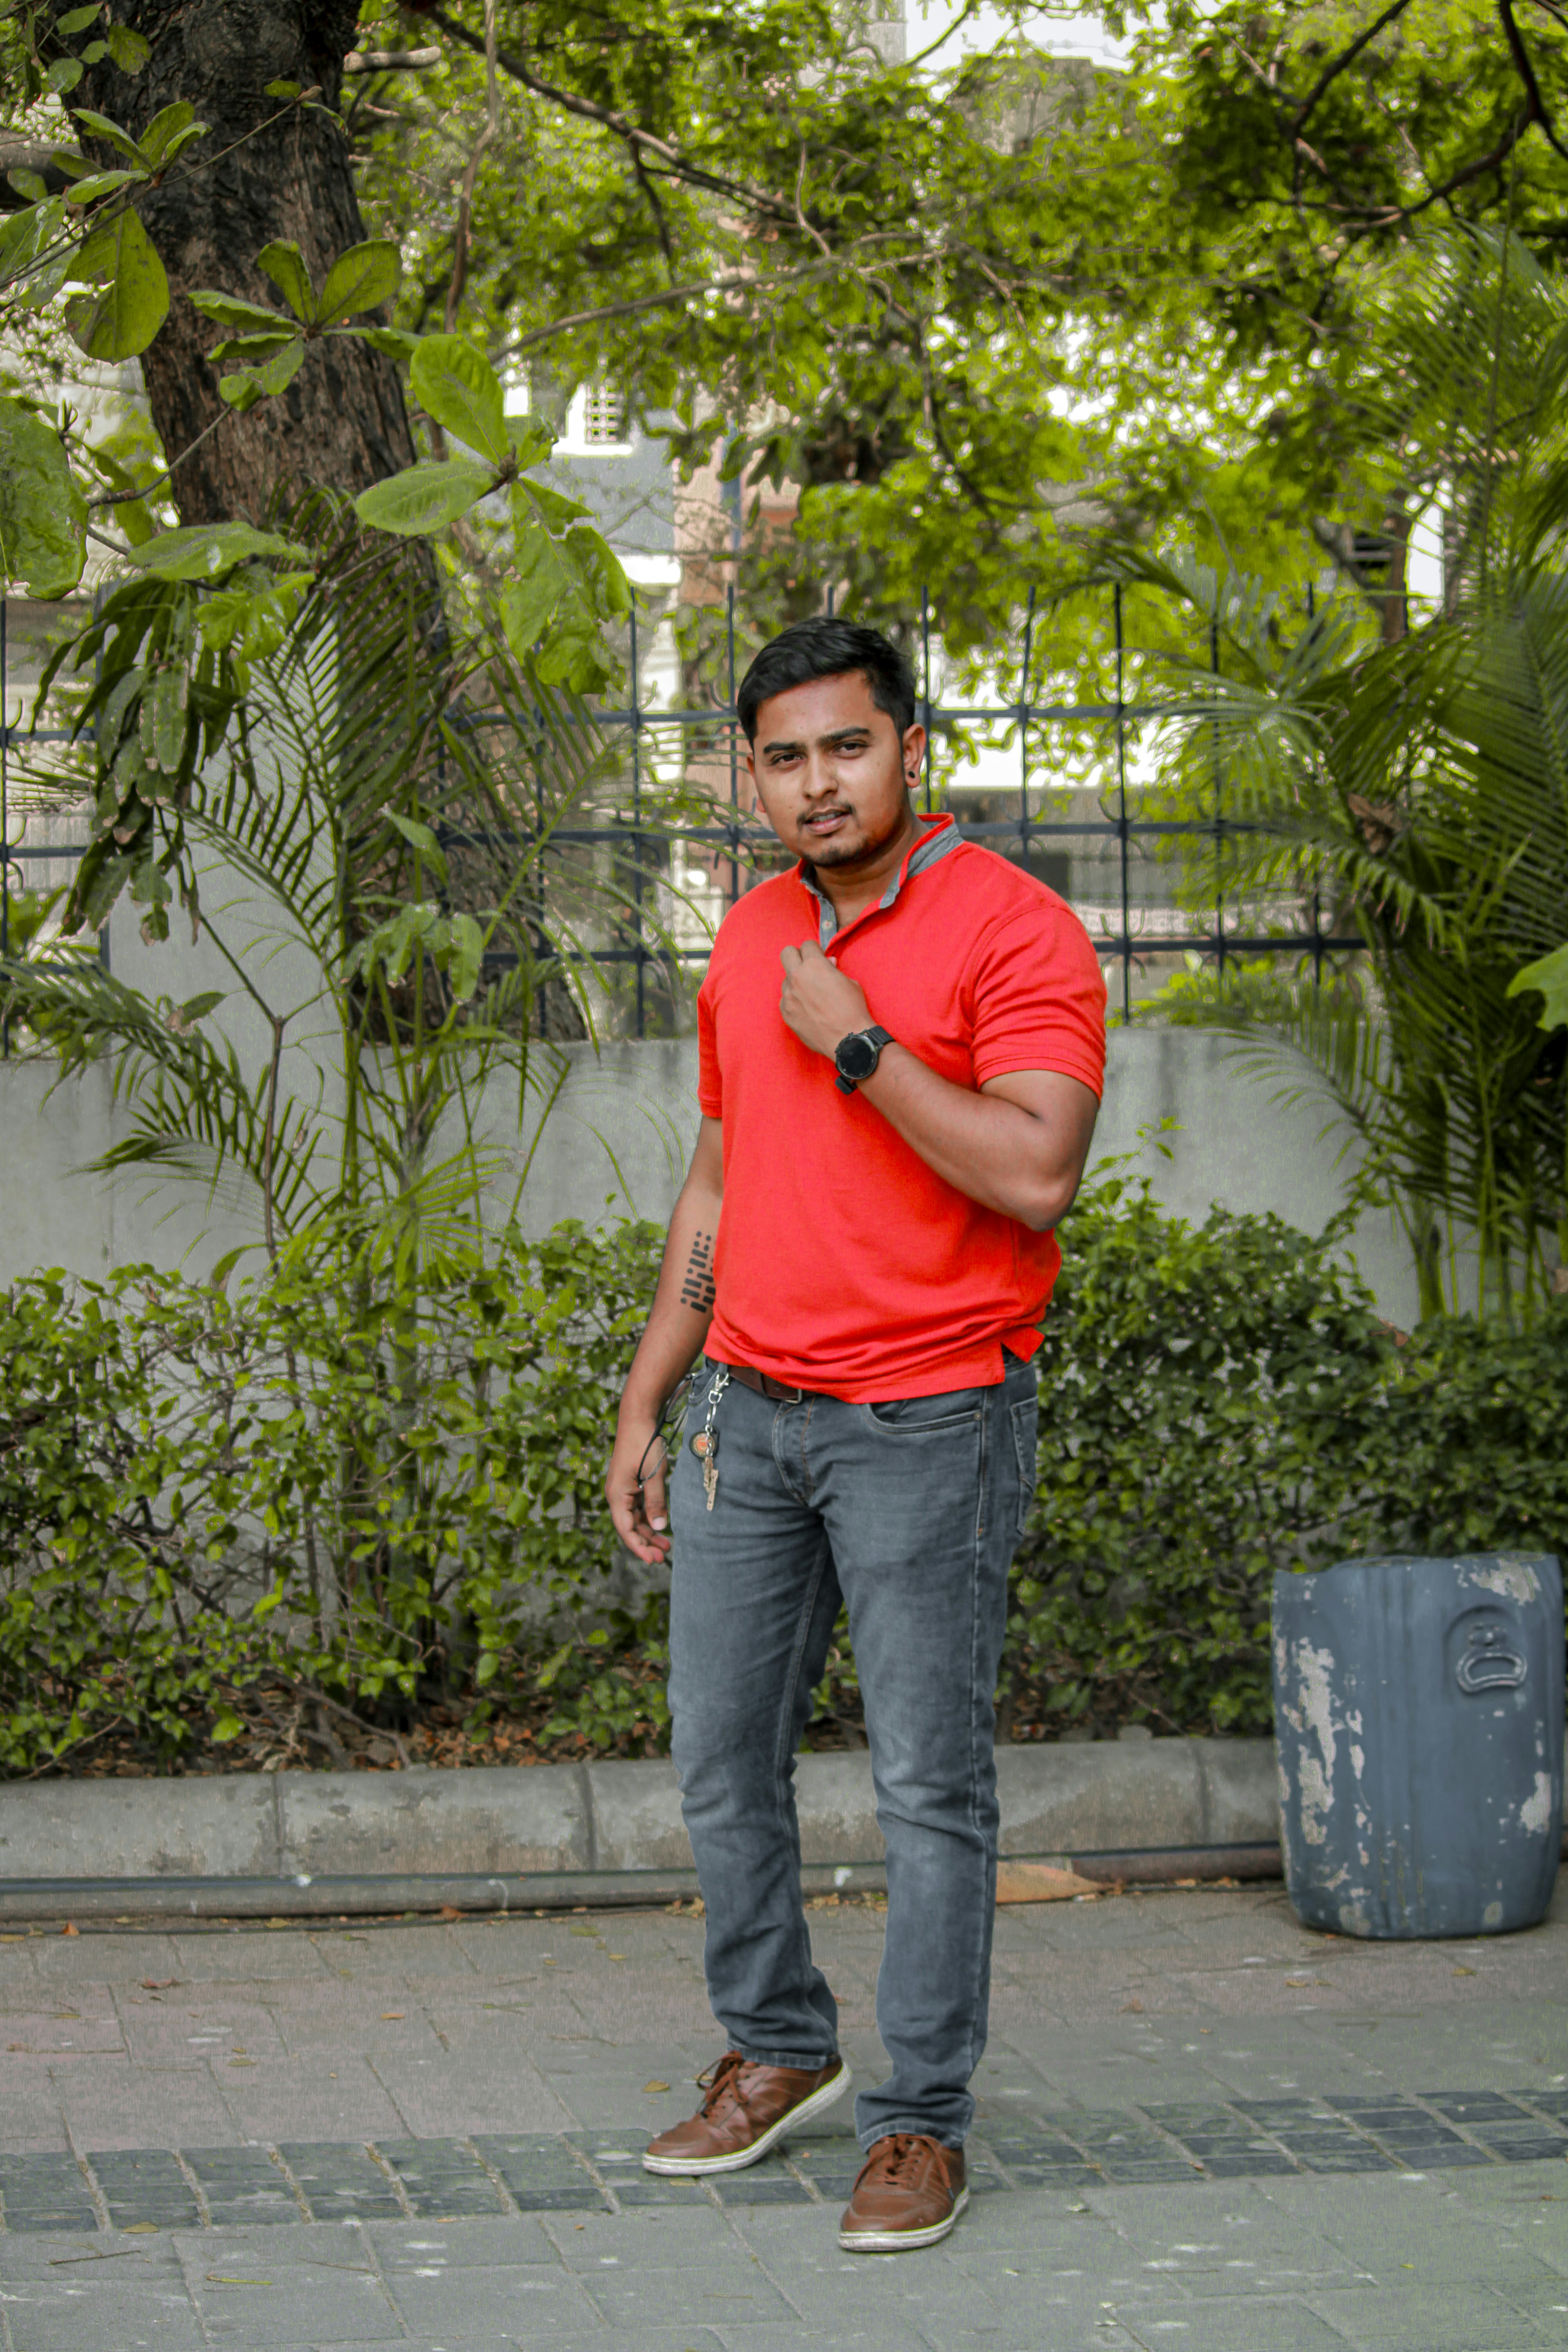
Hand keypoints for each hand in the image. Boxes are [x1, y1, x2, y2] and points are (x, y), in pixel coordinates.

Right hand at [606, 1407, 671, 1564]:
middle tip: (663, 1556)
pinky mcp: (630, 1483)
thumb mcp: (653, 1474)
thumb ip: (656, 1502)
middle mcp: (616, 1495)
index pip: (626, 1530)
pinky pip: (637, 1506)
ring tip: (666, 1545)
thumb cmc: (644, 1443)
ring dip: (649, 1531)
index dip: (639, 1547)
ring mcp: (623, 1489)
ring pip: (634, 1518)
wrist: (638, 1418)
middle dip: (645, 1542)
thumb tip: (659, 1528)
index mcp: (617, 1495)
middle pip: (629, 1527)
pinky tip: (661, 1524)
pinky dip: (649, 1517)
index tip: (652, 1560)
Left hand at [779, 939, 872, 1059]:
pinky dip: (794, 1000)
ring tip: (812, 996)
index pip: (807, 945)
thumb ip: (833, 970)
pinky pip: (785, 999)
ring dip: (796, 982)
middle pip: (786, 953)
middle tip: (808, 967)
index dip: (815, 951)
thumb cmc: (852, 1009)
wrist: (848, 1039)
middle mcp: (797, 977)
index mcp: (814, 965)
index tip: (820, 958)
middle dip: (797, 956)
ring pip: (786, 979)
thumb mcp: (849, 983)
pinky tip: (808, 1010)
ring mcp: (788, 995)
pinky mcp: (785, 1012)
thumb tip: (828, 963)